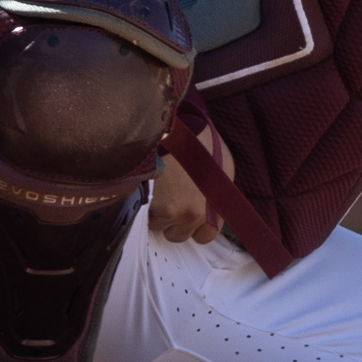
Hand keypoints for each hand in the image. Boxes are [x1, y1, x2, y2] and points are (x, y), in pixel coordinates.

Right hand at [148, 123, 229, 244]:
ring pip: (158, 228)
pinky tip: (144, 189)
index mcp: (217, 205)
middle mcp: (197, 213)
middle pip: (179, 235)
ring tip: (156, 189)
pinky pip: (143, 220)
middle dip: (173, 221)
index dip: (194, 226)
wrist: (174, 125)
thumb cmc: (200, 140)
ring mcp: (173, 213)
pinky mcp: (151, 208)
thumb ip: (214, 197)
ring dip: (155, 214)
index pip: (206, 236)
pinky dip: (140, 208)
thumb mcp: (221, 167)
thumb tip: (206, 213)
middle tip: (168, 198)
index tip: (186, 213)